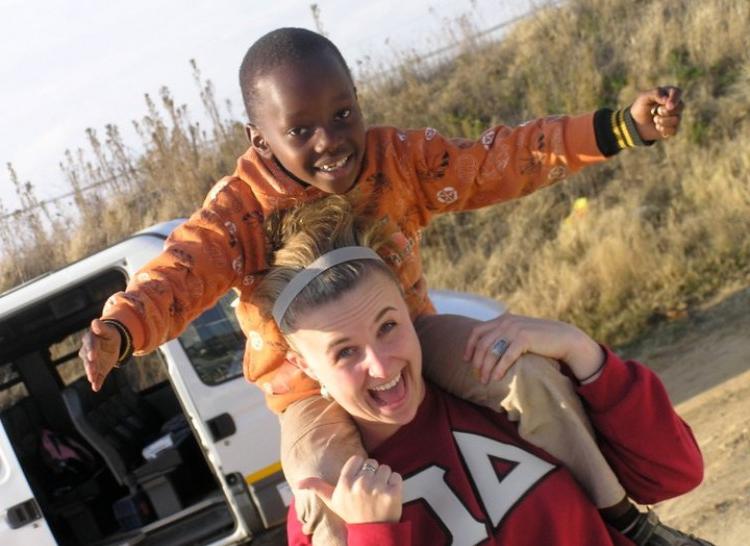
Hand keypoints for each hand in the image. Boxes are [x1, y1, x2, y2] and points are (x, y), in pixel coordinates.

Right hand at [79, 319, 120, 391]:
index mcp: (90, 340)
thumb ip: (102, 328)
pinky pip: (97, 377)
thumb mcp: (108, 331)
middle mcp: (87, 352)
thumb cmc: (109, 335)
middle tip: (92, 371)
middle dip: (90, 365)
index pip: (90, 345)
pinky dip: (96, 383)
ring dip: (91, 374)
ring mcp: (92, 362)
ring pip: (90, 368)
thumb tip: (95, 322)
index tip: (93, 356)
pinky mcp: (97, 370)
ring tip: (92, 380)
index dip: (91, 350)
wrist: (112, 344)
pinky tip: (96, 388)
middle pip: (88, 359)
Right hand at [297, 455, 402, 523]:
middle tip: (369, 492)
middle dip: (372, 475)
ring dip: (384, 479)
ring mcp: (377, 489)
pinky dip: (395, 484)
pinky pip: (396, 476)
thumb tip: (297, 483)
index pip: (357, 459)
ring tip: (378, 494)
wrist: (371, 533)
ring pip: (385, 468)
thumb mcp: (332, 501)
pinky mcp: (392, 493)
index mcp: (345, 484)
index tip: (358, 482)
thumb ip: (317, 487)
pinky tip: (388, 496)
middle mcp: (359, 485)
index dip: (360, 470)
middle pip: (372, 463)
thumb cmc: (352, 514)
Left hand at [463, 313, 604, 382]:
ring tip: (485, 381)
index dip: (469, 346)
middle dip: (477, 362)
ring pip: (492, 351)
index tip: (466, 361)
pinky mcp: (524, 338)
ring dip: (486, 368)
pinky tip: (497, 378)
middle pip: (482, 344)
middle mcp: (506, 322)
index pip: (477, 331)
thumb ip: (504, 336)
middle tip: (477, 377)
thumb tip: (487, 352)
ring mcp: (515, 329)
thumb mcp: (519, 334)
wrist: (564, 338)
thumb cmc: (540, 340)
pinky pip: (506, 356)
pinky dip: (499, 368)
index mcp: (503, 319)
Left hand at [629, 86, 683, 140]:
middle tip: (656, 111)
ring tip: (654, 119)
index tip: (668, 106)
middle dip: (666, 111)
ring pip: (677, 119)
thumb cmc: (641, 107)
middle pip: (680, 106)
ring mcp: (676, 116)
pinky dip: (663, 129)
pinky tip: (657, 127)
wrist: (636, 124)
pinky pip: (673, 130)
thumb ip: (656, 94)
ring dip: (662, 120)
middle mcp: (675, 104)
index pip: (678, 93)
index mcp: (670, 93)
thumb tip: (666, 100)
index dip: (674, 99)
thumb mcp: (644, 97)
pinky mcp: (673, 128)